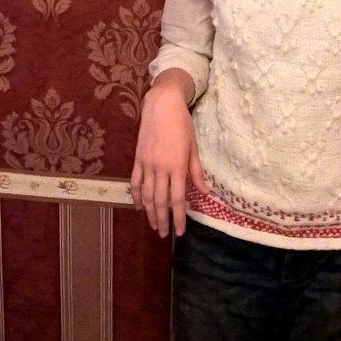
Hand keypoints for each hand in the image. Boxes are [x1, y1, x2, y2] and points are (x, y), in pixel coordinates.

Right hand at [130, 80, 206, 237]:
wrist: (161, 105)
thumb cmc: (182, 124)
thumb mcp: (193, 148)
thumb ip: (196, 172)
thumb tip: (205, 192)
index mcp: (177, 166)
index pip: (178, 199)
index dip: (178, 217)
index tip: (180, 232)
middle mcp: (160, 168)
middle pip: (160, 201)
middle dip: (162, 220)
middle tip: (163, 234)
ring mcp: (147, 164)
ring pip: (147, 195)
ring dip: (149, 212)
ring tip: (153, 225)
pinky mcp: (138, 159)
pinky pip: (136, 182)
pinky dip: (136, 196)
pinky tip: (139, 206)